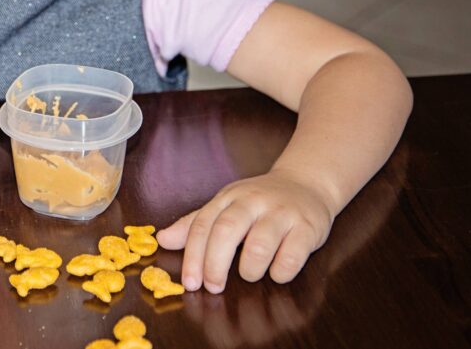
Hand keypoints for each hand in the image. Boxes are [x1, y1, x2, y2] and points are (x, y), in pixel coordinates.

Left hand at [155, 169, 334, 292]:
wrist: (307, 183)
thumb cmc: (260, 202)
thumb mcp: (225, 206)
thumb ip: (195, 225)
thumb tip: (163, 239)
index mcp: (228, 198)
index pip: (203, 225)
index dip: (193, 256)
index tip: (190, 282)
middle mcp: (253, 202)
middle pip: (226, 230)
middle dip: (215, 263)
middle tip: (213, 287)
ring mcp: (281, 212)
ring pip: (260, 243)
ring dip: (250, 267)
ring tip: (249, 275)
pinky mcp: (307, 227)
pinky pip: (292, 254)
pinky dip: (281, 270)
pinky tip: (277, 273)